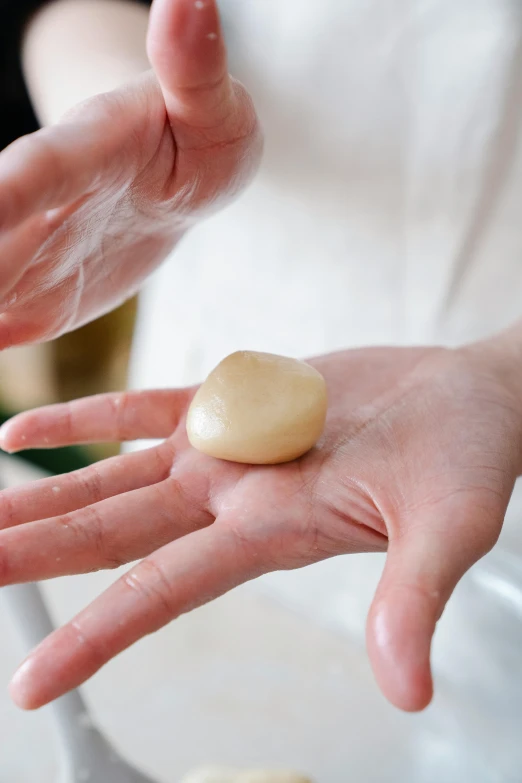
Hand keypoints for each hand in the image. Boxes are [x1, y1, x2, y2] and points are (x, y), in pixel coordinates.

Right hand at [0, 0, 260, 345]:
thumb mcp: (212, 105)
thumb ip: (194, 67)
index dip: (5, 194)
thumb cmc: (200, 134)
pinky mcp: (45, 290)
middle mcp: (49, 201)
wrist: (177, 178)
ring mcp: (41, 248)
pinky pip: (5, 316)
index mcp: (90, 150)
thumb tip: (191, 0)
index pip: (40, 172)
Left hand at [1, 341, 520, 711]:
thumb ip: (415, 599)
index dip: (95, 640)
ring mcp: (229, 449)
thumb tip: (407, 693)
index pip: (163, 592)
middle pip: (116, 533)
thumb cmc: (470, 459)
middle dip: (39, 551)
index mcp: (273, 531)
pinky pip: (144, 409)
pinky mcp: (237, 400)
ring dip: (48, 490)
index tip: (29, 687)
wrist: (469, 398)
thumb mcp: (449, 528)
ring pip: (116, 475)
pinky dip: (88, 419)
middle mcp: (235, 498)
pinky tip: (31, 427)